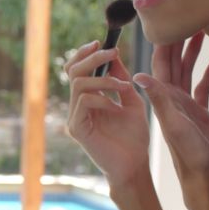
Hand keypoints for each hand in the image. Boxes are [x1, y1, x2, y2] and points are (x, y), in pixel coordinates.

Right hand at [63, 41, 149, 187]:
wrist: (135, 166)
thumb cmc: (135, 138)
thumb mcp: (131, 101)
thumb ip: (120, 80)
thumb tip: (113, 56)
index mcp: (88, 98)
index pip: (76, 69)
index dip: (85, 54)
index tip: (102, 43)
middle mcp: (78, 106)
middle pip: (73, 71)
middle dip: (92, 57)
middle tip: (112, 52)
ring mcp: (75, 117)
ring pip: (78, 83)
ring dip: (103, 79)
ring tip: (123, 86)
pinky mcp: (77, 129)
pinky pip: (84, 102)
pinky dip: (102, 97)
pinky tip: (115, 105)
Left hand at [133, 32, 208, 209]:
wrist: (203, 177)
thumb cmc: (188, 153)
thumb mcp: (173, 124)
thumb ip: (159, 99)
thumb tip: (138, 74)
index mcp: (163, 96)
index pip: (160, 61)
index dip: (163, 40)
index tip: (167, 18)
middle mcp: (171, 97)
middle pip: (174, 61)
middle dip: (179, 39)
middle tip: (189, 15)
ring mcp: (185, 103)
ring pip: (188, 70)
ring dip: (193, 51)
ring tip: (203, 30)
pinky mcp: (199, 112)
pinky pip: (202, 85)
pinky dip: (208, 71)